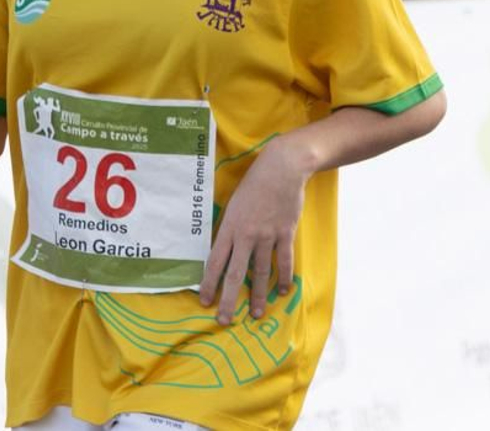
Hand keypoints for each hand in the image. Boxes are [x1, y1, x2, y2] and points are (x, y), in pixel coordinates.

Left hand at [198, 140, 309, 323]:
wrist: (281, 169)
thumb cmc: (253, 184)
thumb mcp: (234, 205)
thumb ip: (230, 228)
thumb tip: (224, 249)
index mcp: (229, 227)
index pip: (215, 261)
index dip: (208, 283)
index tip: (204, 301)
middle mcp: (247, 235)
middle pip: (235, 274)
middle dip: (229, 300)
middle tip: (224, 320)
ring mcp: (268, 236)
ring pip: (261, 272)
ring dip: (257, 296)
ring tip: (255, 314)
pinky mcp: (285, 233)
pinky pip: (284, 261)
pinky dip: (284, 278)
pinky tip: (282, 292)